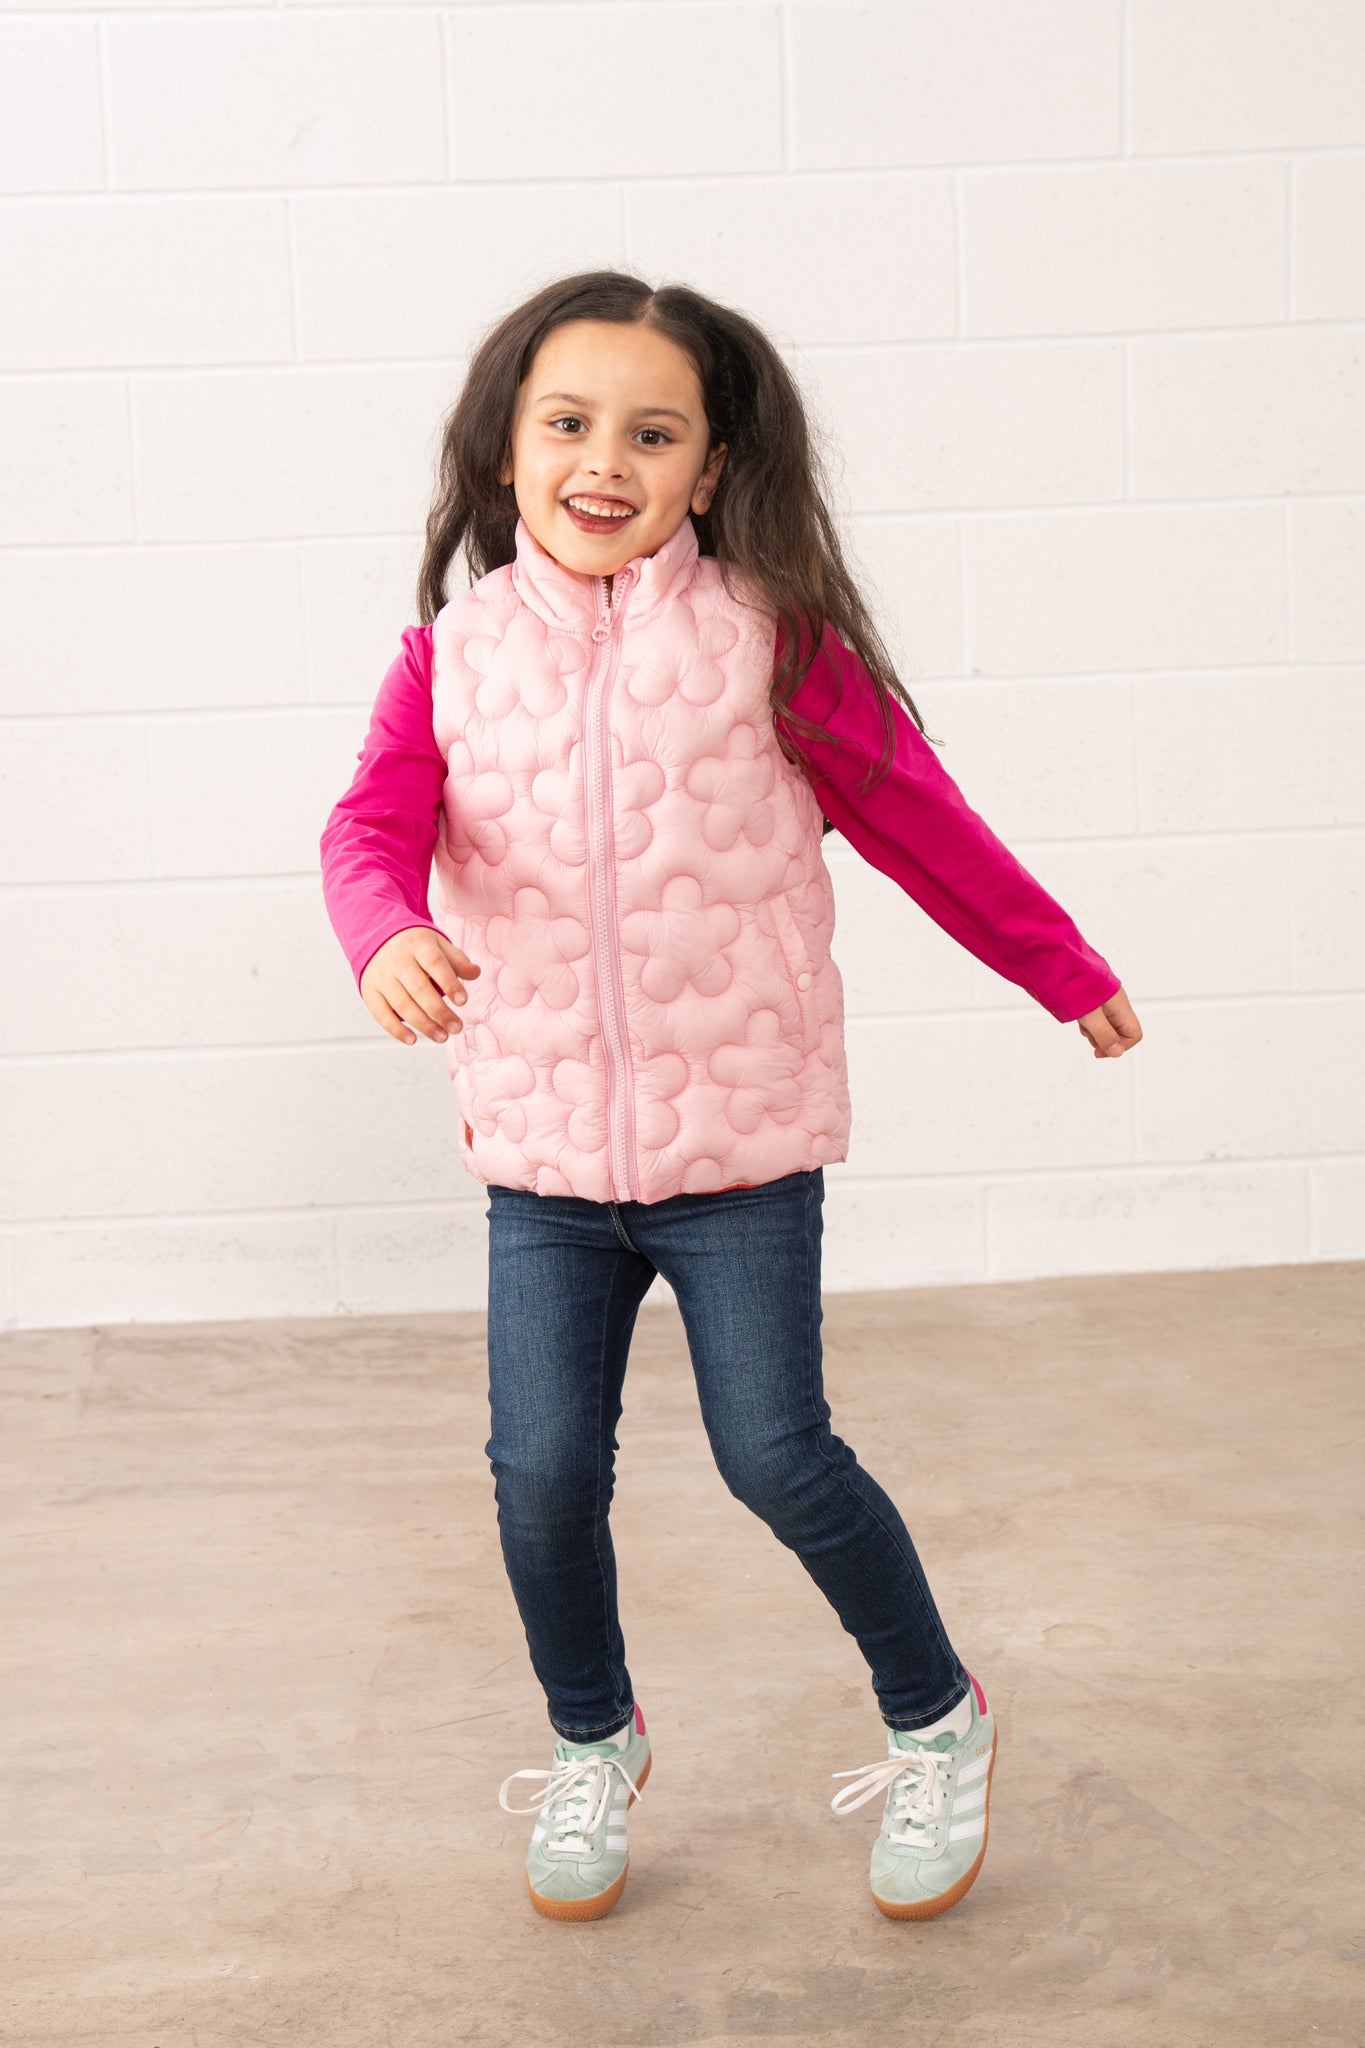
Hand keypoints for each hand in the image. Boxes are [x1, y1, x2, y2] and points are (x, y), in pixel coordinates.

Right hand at [359, 927, 480, 1046]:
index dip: (449, 982)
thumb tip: (475, 973)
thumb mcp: (437, 944)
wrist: (376, 937)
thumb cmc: (415, 946)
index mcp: (417, 945)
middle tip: (456, 1027)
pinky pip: (381, 1014)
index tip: (463, 1001)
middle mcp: (397, 960)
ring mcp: (381, 977)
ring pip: (402, 1004)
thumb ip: (457, 960)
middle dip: (439, 1012)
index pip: (434, 963)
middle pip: (419, 988)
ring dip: (423, 1024)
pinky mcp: (369, 991)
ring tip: (442, 1037)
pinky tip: (413, 1040)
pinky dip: (396, 1030)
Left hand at [1077, 986, 1140, 1059]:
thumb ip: (1104, 1034)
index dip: (1120, 1047)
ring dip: (1093, 1031)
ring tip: (1080, 1021)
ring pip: (1105, 1025)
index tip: (1099, 1051)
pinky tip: (1076, 1015)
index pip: (1134, 1034)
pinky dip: (1086, 1022)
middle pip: (1119, 1032)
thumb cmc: (1076, 983)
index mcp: (1120, 1006)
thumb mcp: (1090, 1014)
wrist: (1059, 959)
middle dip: (1103, 1039)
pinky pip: (1094, 1017)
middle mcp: (1115, 1003)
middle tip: (1087, 1032)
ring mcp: (1104, 1001)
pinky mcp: (1092, 998)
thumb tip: (1116, 1052)